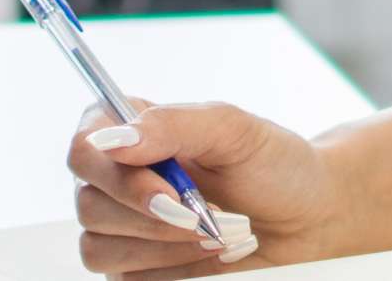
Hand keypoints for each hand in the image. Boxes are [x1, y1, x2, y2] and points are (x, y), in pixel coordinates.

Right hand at [69, 99, 340, 274]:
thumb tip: (113, 139)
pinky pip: (124, 279)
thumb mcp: (232, 129)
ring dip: (164, 244)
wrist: (306, 219)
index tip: (169, 189)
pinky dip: (170, 269)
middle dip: (152, 216)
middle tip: (204, 215)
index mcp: (131, 133)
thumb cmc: (273, 166)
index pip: (84, 147)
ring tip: (215, 232)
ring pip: (100, 247)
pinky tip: (207, 254)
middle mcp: (117, 179)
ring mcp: (122, 228)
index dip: (115, 174)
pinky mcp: (135, 270)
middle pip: (88, 203)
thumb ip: (172, 125)